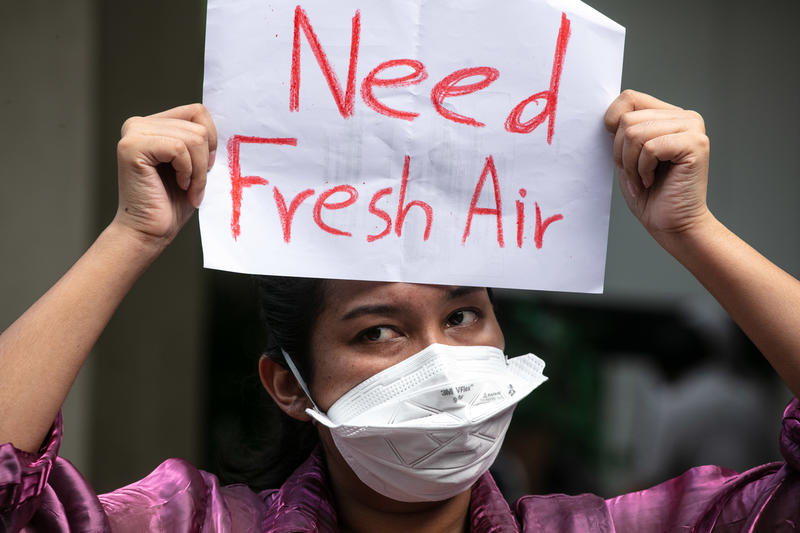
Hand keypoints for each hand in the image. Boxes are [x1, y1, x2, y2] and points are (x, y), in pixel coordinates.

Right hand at [113, 103, 217, 246]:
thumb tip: (219, 129)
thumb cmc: (171, 203)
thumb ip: (200, 142)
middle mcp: (140, 124)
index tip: (206, 165)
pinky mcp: (131, 147)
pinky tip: (178, 185)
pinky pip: (178, 148)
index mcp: (155, 125)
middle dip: (204, 161)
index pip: (197, 112)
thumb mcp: (194, 165)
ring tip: (187, 188)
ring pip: (192, 138)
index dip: (211, 139)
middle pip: (198, 126)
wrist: (150, 231)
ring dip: (198, 171)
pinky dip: (187, 171)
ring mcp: (133, 133)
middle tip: (195, 185)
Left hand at [605, 90, 710, 238]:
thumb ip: (622, 131)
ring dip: (631, 164)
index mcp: (668, 115)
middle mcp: (684, 117)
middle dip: (620, 153)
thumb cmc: (649, 193)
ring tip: (643, 179)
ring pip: (635, 133)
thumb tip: (606, 114)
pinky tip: (652, 180)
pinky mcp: (696, 144)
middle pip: (627, 119)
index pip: (628, 98)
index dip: (612, 124)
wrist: (672, 224)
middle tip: (634, 174)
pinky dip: (643, 170)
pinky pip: (650, 148)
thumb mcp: (627, 156)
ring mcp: (692, 128)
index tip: (619, 153)